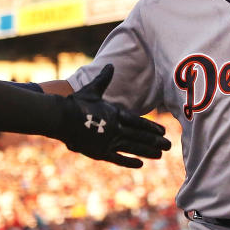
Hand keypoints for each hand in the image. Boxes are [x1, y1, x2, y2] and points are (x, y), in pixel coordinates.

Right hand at [56, 64, 170, 167]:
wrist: (59, 118)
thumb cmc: (75, 103)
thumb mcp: (92, 90)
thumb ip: (104, 79)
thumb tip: (111, 65)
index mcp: (114, 113)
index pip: (138, 122)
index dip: (151, 127)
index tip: (163, 131)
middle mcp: (114, 129)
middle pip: (139, 136)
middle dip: (155, 141)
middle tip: (169, 145)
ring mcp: (107, 142)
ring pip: (132, 148)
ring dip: (148, 151)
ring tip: (160, 155)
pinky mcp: (98, 152)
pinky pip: (117, 158)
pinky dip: (129, 161)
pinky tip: (140, 164)